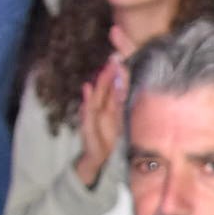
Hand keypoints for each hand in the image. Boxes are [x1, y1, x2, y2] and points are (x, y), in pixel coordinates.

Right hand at [76, 56, 128, 182]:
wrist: (98, 156)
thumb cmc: (107, 138)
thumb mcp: (119, 121)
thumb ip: (120, 106)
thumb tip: (125, 90)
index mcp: (109, 106)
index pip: (113, 87)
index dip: (117, 74)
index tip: (122, 59)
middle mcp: (100, 108)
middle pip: (104, 87)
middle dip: (109, 72)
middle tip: (114, 58)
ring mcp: (92, 115)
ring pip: (97, 95)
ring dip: (101, 81)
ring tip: (106, 68)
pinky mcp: (87, 124)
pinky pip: (87, 110)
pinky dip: (87, 98)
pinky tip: (87, 87)